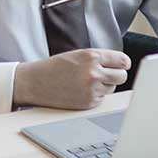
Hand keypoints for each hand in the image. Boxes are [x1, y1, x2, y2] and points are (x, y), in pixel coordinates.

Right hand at [13, 48, 129, 109]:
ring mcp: (91, 89)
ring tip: (87, 82)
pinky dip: (95, 95)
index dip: (122, 64)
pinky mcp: (88, 102)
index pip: (123, 60)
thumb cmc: (55, 67)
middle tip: (106, 75)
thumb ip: (99, 58)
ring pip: (112, 88)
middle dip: (116, 75)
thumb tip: (122, 65)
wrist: (35, 82)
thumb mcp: (78, 54)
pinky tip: (81, 91)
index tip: (120, 65)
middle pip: (122, 76)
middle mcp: (93, 72)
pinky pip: (102, 99)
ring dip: (105, 86)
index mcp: (91, 56)